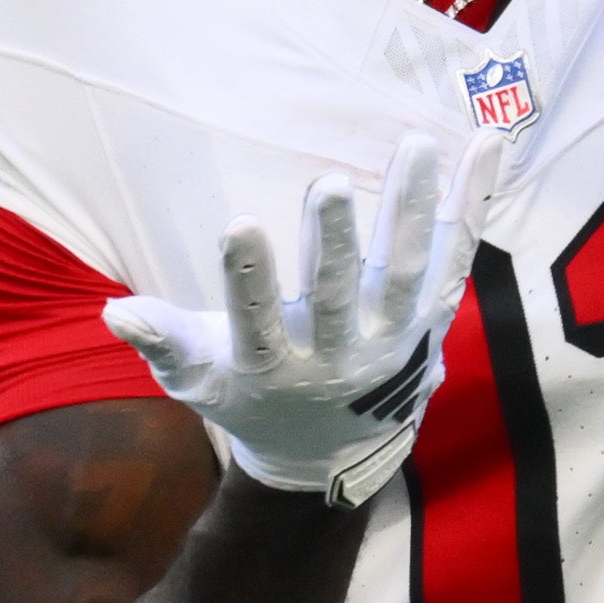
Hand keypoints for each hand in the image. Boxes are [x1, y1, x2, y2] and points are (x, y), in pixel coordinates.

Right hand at [108, 133, 459, 498]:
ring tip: (413, 146)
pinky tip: (488, 143)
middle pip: (341, 297)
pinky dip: (471, 201)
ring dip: (410, 209)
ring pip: (407, 272)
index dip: (248, 280)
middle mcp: (343, 358)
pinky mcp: (431, 316)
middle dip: (336, 243)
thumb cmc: (252, 404)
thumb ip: (164, 344)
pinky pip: (456, 254)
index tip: (238, 226)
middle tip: (329, 184)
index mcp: (276, 371)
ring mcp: (395, 338)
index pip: (258, 325)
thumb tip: (116, 313)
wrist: (332, 458)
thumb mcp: (199, 383)